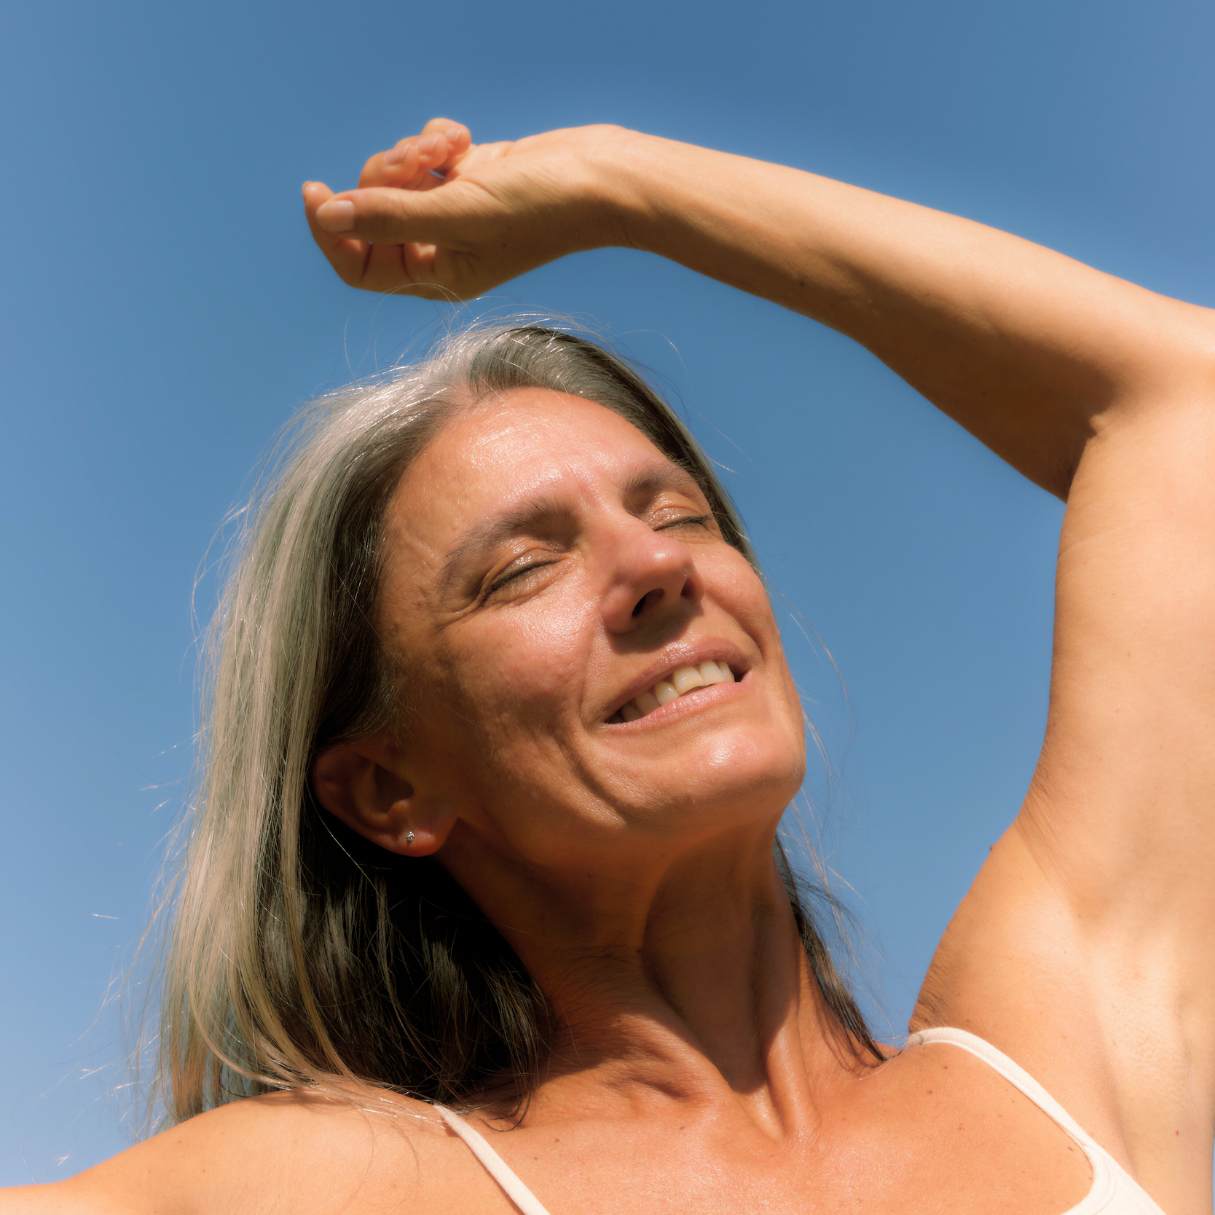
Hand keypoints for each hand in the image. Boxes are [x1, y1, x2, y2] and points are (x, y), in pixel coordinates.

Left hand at [302, 119, 636, 299]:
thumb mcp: (455, 214)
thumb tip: (328, 215)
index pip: (360, 267)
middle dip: (387, 176)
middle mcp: (440, 249)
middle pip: (372, 211)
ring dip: (413, 151)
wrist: (600, 179)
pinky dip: (435, 138)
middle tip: (418, 160)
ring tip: (449, 146)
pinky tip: (462, 139)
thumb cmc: (539, 210)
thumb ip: (389, 216)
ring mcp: (453, 211)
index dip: (331, 232)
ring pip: (395, 175)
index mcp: (436, 277)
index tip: (314, 190)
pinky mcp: (467, 176)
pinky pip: (422, 151)